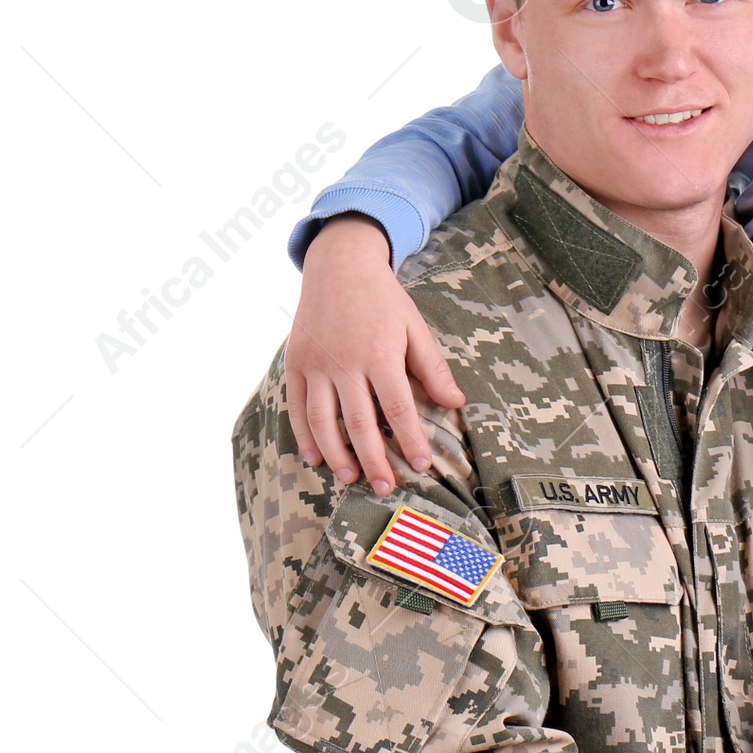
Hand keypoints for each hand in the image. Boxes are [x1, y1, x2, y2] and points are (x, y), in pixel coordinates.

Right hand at [285, 215, 464, 495]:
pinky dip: (304, 435)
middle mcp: (346, 362)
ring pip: (324, 421)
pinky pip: (298, 407)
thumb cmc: (383, 298)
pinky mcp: (296, 363)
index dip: (410, 439)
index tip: (420, 465)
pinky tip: (316, 457)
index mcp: (381, 353)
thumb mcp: (415, 327)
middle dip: (374, 459)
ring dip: (337, 454)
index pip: (399, 408)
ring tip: (351, 478)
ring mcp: (317, 364)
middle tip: (386, 487)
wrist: (339, 265)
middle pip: (360, 422)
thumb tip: (456, 403)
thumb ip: (432, 368)